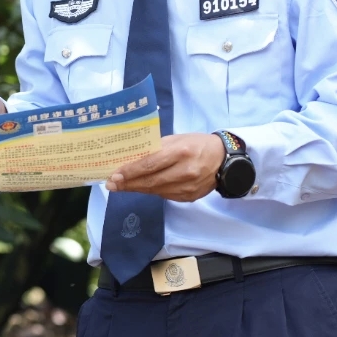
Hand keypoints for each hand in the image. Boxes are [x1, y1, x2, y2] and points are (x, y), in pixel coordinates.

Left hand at [107, 133, 224, 201]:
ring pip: (156, 191)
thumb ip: (155, 149)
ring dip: (137, 189)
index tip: (114, 175)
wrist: (224, 160)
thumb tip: (131, 158)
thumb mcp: (176, 139)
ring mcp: (188, 187)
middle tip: (112, 185)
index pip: (149, 164)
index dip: (130, 172)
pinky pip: (165, 195)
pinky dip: (152, 191)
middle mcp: (185, 171)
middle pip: (150, 181)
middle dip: (128, 184)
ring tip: (122, 186)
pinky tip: (142, 187)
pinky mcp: (189, 197)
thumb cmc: (196, 144)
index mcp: (180, 152)